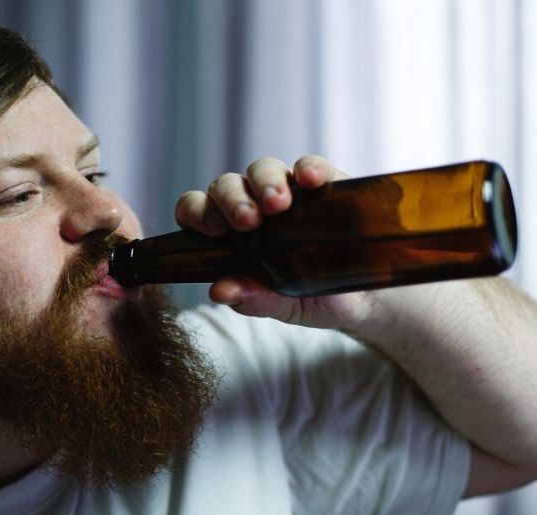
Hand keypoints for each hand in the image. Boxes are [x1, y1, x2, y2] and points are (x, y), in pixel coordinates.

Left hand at [174, 155, 367, 328]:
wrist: (363, 298)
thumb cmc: (312, 297)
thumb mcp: (283, 304)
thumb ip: (253, 299)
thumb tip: (220, 292)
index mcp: (229, 234)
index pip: (196, 210)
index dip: (197, 213)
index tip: (214, 230)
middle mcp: (252, 205)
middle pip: (227, 186)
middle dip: (233, 199)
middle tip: (247, 221)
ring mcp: (287, 190)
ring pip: (262, 169)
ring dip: (265, 182)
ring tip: (279, 204)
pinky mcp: (324, 182)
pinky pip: (311, 165)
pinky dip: (309, 168)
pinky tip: (310, 180)